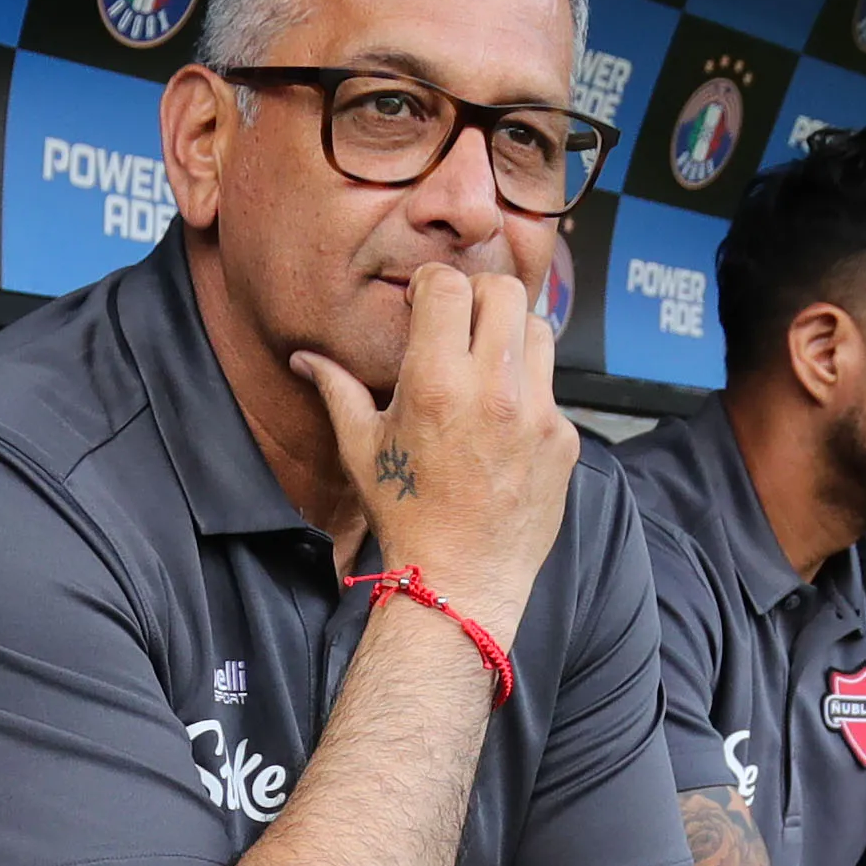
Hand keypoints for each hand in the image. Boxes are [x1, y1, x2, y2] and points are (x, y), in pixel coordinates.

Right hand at [291, 264, 576, 637]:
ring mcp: (536, 414)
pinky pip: (551, 389)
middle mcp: (493, 390)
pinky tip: (503, 420)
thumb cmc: (407, 517)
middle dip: (478, 295)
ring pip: (538, 330)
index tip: (425, 304)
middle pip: (504, 290)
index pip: (448, 285)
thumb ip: (336, 390)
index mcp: (436, 382)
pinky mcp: (562, 439)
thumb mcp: (361, 449)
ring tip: (487, 364)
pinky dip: (528, 390)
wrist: (459, 580)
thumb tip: (304, 359)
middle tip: (462, 320)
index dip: (433, 285)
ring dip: (510, 334)